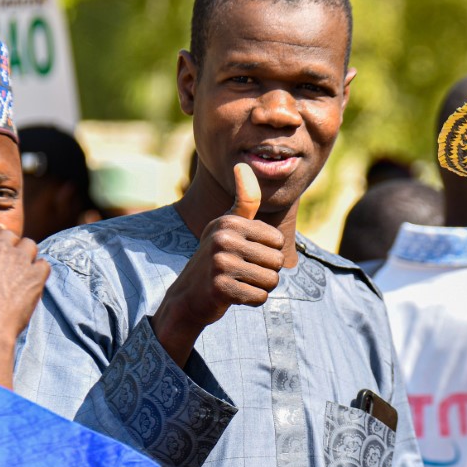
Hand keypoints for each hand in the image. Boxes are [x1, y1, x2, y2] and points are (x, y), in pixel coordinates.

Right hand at [152, 164, 283, 364]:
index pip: (277, 241)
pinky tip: (234, 296)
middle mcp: (222, 238)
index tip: (245, 256)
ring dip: (260, 287)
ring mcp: (219, 263)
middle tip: (243, 273)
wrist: (188, 296)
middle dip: (266, 273)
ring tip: (239, 283)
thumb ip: (244, 200)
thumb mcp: (227, 226)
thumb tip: (243, 164)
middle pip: (277, 261)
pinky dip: (251, 301)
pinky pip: (259, 297)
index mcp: (228, 221)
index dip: (268, 253)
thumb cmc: (216, 258)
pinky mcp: (220, 288)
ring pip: (271, 281)